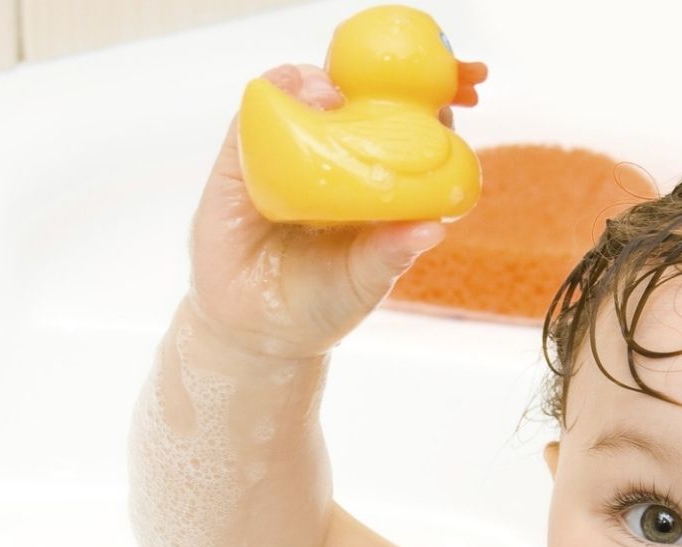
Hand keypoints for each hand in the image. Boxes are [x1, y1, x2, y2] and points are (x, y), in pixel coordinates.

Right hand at [186, 63, 446, 361]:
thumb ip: (391, 253)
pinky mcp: (239, 161)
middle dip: (371, 80)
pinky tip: (287, 92)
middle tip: (388, 82)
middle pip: (354, 102)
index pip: (402, 134)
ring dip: (319, 83)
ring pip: (304, 99)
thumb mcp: (363, 282)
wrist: (254, 331)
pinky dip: (271, 97)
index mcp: (373, 184)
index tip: (443, 102)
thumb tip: (435, 228)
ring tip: (331, 95)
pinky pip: (253, 119)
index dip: (423, 113)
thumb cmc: (321, 304)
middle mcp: (332, 161)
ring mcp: (286, 157)